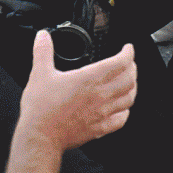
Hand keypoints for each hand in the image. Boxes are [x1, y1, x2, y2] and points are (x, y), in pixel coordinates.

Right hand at [19, 33, 137, 148]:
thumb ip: (43, 51)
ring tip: (129, 82)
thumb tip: (43, 36)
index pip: (121, 62)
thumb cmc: (41, 108)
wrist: (41, 136)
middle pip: (129, 79)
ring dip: (132, 88)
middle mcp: (101, 95)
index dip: (128, 53)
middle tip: (129, 63)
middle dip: (132, 68)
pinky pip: (121, 120)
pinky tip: (122, 109)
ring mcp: (102, 113)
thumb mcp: (40, 73)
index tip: (128, 49)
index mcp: (90, 79)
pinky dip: (125, 112)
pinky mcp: (100, 128)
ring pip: (129, 98)